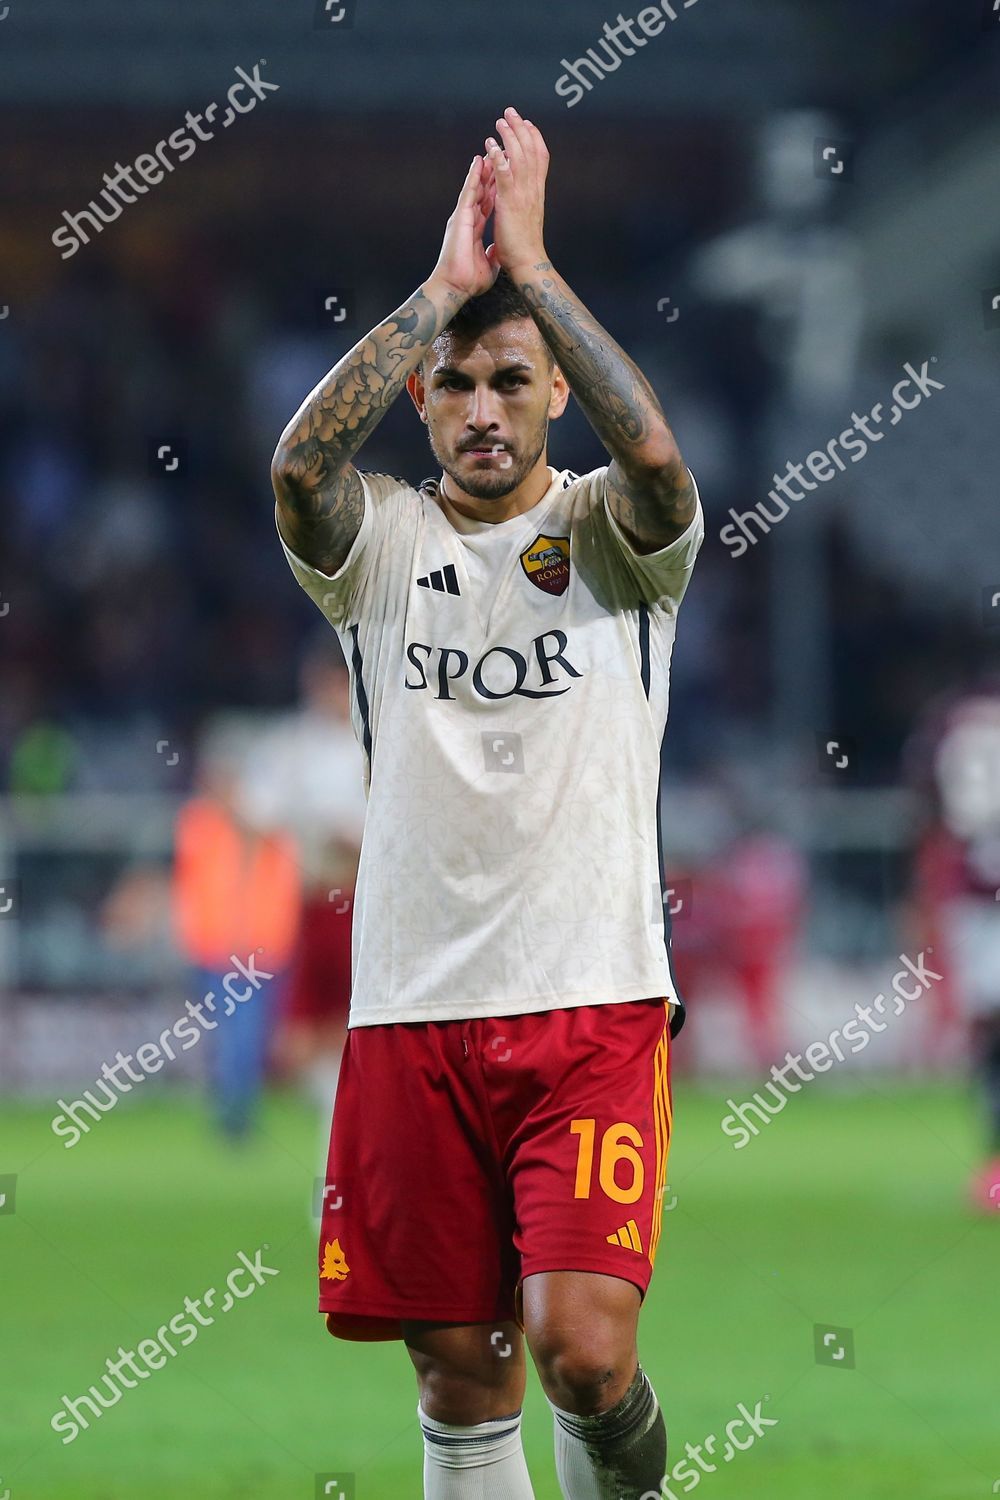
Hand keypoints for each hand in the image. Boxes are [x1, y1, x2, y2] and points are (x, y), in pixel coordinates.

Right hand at [429, 155, 498, 301]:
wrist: (455, 287)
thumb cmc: (468, 280)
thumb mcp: (488, 264)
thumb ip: (492, 254)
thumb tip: (497, 252)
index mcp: (474, 228)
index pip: (487, 204)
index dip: (495, 189)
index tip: (504, 176)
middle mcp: (468, 218)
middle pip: (482, 191)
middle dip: (490, 173)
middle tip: (499, 154)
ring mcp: (463, 216)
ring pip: (475, 187)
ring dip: (482, 169)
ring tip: (490, 150)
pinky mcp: (460, 217)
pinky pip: (469, 192)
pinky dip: (474, 176)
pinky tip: (479, 162)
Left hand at [484, 107, 548, 276]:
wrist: (527, 261)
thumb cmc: (524, 247)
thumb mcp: (526, 219)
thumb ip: (523, 205)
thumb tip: (519, 199)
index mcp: (537, 192)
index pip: (540, 157)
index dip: (535, 138)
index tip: (528, 123)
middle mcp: (533, 189)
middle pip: (531, 150)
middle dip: (521, 129)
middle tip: (511, 112)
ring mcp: (522, 194)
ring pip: (519, 156)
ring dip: (509, 136)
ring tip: (500, 121)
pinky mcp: (509, 201)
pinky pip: (504, 173)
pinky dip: (498, 156)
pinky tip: (490, 144)